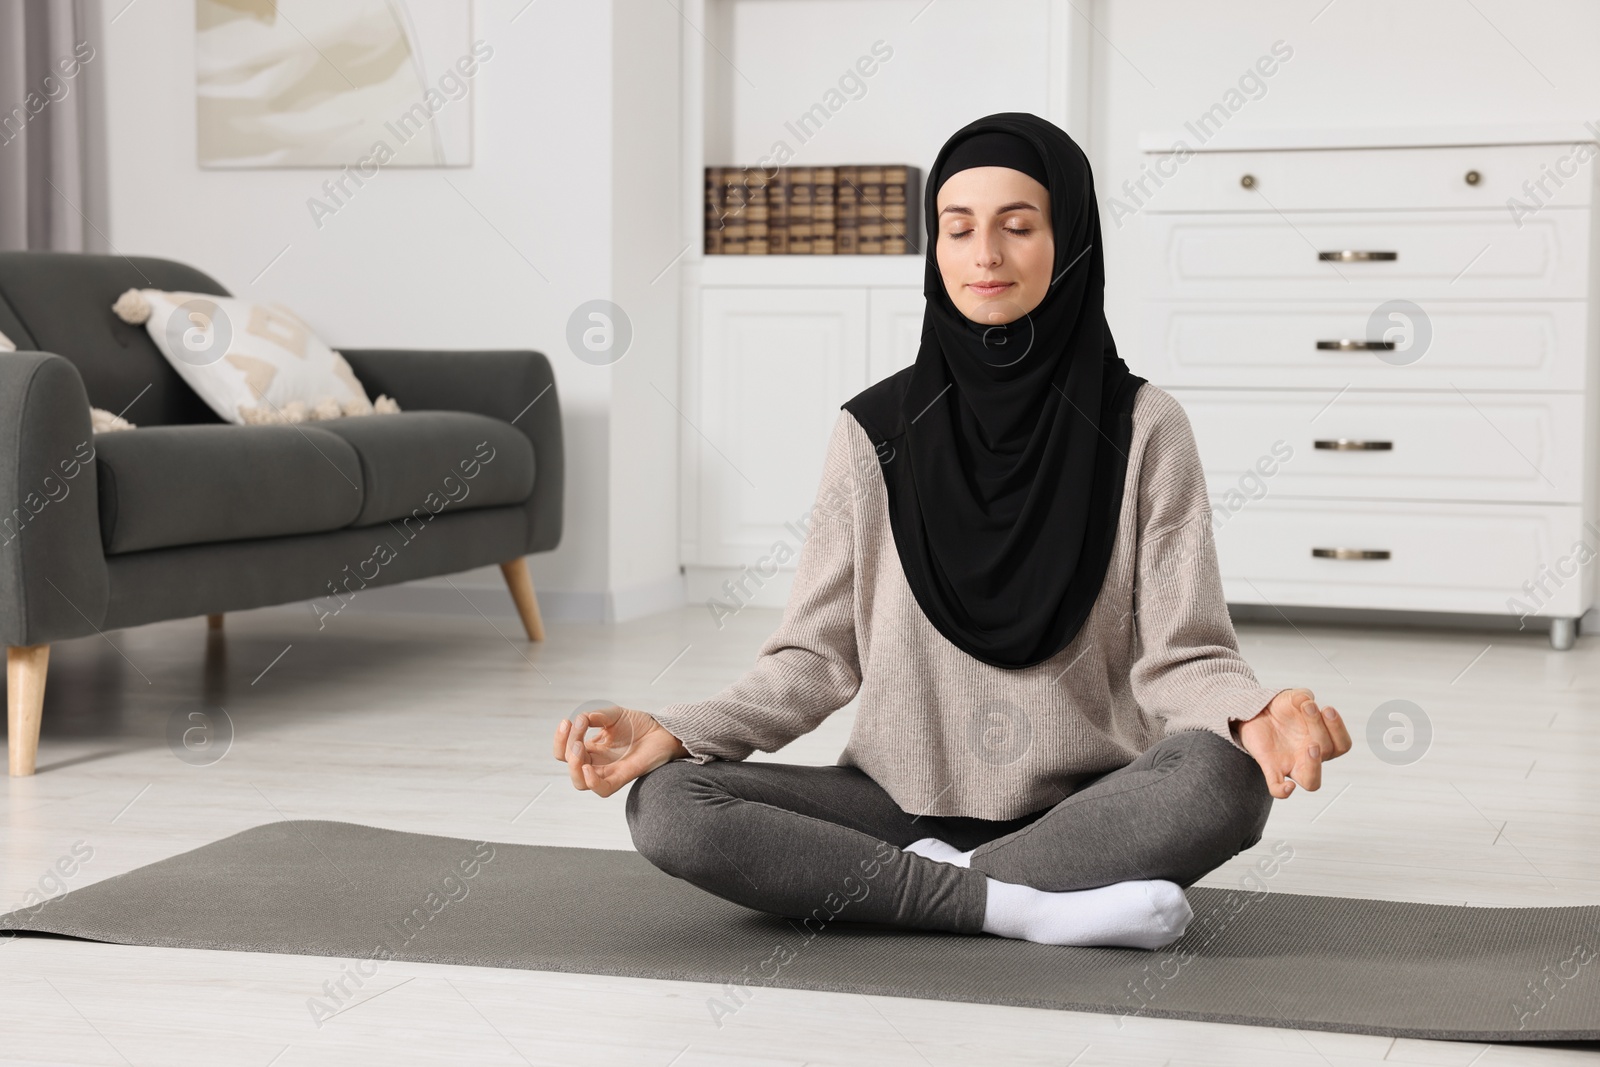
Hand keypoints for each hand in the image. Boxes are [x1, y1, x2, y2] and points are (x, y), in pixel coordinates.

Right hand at [552, 705, 688, 797]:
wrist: (663, 731)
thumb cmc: (639, 725)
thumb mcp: (613, 714)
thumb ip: (596, 716)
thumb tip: (581, 718)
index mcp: (591, 749)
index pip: (564, 751)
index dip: (560, 739)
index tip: (567, 721)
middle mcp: (596, 762)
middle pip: (570, 765)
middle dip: (568, 746)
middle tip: (579, 728)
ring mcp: (609, 771)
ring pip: (580, 782)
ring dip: (574, 766)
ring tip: (579, 747)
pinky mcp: (622, 777)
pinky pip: (602, 789)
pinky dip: (592, 782)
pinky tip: (588, 768)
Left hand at [1231, 687, 1351, 799]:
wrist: (1254, 711)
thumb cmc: (1280, 708)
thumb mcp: (1293, 697)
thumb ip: (1303, 696)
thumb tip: (1306, 700)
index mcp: (1320, 740)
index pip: (1342, 745)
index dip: (1338, 728)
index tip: (1326, 708)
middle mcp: (1309, 755)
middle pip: (1327, 753)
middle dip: (1321, 729)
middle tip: (1308, 709)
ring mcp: (1291, 763)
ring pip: (1311, 781)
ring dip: (1315, 765)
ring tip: (1311, 745)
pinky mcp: (1270, 766)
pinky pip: (1277, 788)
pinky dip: (1282, 791)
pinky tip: (1288, 787)